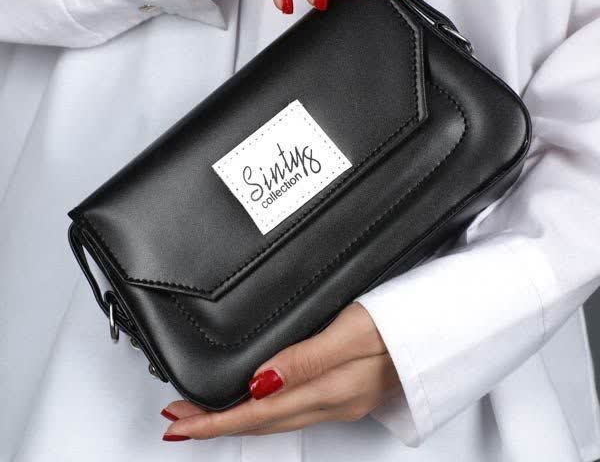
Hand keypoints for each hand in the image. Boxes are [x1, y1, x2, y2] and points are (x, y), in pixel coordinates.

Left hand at [160, 303, 400, 439]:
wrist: (445, 329)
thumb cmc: (405, 324)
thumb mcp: (355, 333)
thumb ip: (307, 358)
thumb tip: (260, 382)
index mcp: (331, 389)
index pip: (259, 412)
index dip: (216, 420)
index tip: (180, 425)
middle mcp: (333, 401)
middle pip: (262, 421)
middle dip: (217, 424)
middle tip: (180, 421)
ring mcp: (342, 399)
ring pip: (276, 417)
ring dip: (238, 417)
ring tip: (207, 414)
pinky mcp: (347, 390)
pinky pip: (294, 409)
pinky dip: (265, 410)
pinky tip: (259, 402)